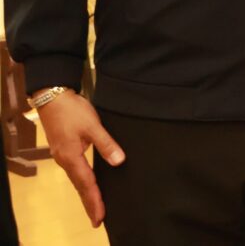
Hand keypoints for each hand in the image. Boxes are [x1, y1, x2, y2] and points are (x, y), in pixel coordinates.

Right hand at [36, 90, 123, 226]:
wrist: (53, 97)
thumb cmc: (72, 110)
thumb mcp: (92, 125)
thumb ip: (106, 144)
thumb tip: (119, 161)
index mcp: (71, 157)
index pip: (86, 184)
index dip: (94, 201)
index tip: (100, 217)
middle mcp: (65, 160)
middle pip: (80, 186)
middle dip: (90, 202)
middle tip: (98, 219)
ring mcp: (63, 155)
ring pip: (77, 178)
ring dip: (86, 192)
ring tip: (95, 205)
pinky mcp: (64, 149)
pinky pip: (75, 170)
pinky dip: (83, 180)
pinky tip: (88, 182)